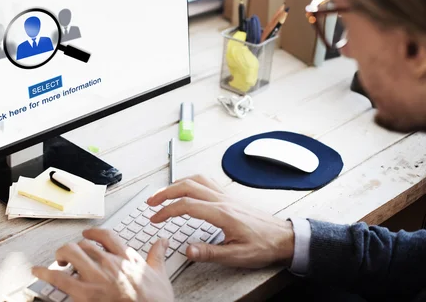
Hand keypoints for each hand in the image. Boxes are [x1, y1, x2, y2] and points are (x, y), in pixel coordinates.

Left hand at [32, 228, 173, 301]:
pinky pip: (60, 278)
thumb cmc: (156, 300)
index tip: (88, 234)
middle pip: (84, 244)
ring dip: (61, 255)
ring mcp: (96, 277)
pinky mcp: (86, 293)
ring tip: (58, 261)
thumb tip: (162, 241)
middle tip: (70, 255)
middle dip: (74, 247)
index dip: (93, 233)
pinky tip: (37, 272)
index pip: (105, 235)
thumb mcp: (160, 275)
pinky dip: (45, 273)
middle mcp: (109, 262)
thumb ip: (157, 255)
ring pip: (71, 253)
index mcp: (126, 257)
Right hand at [146, 175, 293, 268]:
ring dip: (176, 184)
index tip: (155, 218)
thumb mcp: (237, 255)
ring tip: (163, 193)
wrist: (284, 237)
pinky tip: (187, 187)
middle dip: (165, 192)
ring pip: (196, 180)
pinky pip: (206, 181)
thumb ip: (210, 252)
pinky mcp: (229, 196)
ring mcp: (226, 195)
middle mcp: (222, 200)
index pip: (186, 205)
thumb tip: (187, 250)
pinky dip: (191, 181)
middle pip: (187, 186)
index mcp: (221, 213)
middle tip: (151, 202)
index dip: (166, 211)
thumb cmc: (263, 245)